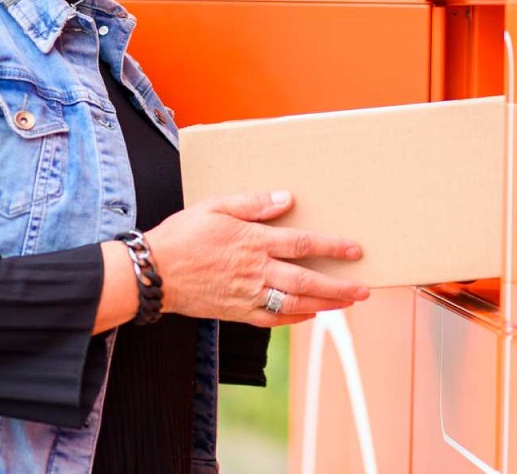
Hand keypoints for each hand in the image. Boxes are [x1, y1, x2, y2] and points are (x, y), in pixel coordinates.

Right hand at [144, 190, 369, 325]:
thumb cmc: (183, 234)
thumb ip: (253, 202)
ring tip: (347, 303)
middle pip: (307, 280)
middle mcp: (256, 271)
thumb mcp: (216, 206)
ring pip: (295, 303)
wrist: (153, 273)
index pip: (303, 244)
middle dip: (339, 286)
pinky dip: (295, 319)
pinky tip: (310, 314)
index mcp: (254, 242)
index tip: (355, 250)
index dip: (332, 247)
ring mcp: (247, 295)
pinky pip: (272, 319)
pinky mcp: (236, 312)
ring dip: (325, 304)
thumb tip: (286, 197)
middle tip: (364, 289)